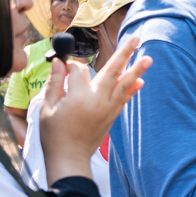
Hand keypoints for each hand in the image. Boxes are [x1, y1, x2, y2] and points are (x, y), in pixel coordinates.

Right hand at [41, 35, 150, 183]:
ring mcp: (107, 108)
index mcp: (78, 96)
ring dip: (136, 69)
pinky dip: (132, 88)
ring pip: (124, 84)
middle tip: (135, 38)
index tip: (62, 68)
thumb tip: (58, 61)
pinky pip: (124, 98)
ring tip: (148, 57)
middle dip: (124, 53)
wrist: (70, 158)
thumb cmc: (54, 134)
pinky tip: (140, 80)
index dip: (69, 66)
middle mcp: (97, 100)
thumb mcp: (47, 107)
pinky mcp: (112, 116)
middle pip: (111, 70)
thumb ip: (54, 82)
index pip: (78, 70)